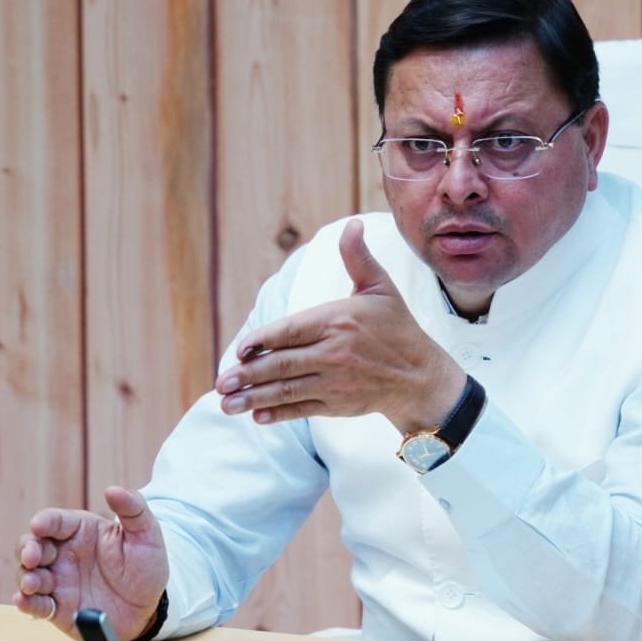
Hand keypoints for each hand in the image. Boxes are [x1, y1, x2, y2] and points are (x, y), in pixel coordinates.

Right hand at [13, 485, 168, 640]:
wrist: (150, 606)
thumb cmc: (146, 565)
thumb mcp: (146, 533)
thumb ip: (132, 509)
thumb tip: (112, 489)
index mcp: (81, 530)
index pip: (55, 520)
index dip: (43, 521)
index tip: (38, 525)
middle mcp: (64, 554)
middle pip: (32, 545)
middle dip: (27, 548)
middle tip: (32, 557)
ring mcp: (59, 581)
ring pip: (28, 574)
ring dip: (25, 577)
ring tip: (33, 582)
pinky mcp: (57, 608)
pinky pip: (36, 606)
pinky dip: (26, 604)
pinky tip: (24, 601)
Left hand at [215, 219, 465, 433]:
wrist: (419, 376)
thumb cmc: (397, 327)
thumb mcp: (381, 287)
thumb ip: (358, 258)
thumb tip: (352, 224)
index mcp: (338, 322)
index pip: (291, 331)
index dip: (262, 341)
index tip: (240, 349)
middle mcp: (334, 354)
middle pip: (283, 365)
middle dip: (248, 375)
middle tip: (221, 383)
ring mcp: (335, 383)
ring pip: (287, 391)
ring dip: (254, 399)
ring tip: (227, 404)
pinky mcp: (338, 405)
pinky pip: (302, 410)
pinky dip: (278, 414)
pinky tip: (257, 416)